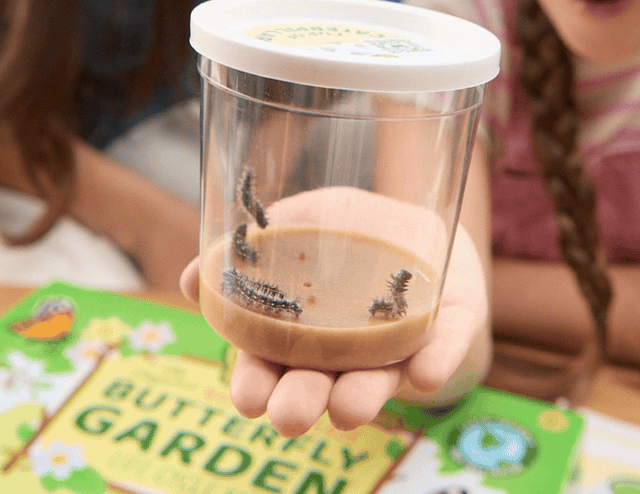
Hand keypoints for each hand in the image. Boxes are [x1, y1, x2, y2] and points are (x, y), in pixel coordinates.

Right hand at [179, 221, 488, 438]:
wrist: (425, 224)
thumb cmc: (351, 230)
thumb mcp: (303, 221)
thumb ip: (255, 245)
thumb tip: (192, 279)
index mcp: (300, 334)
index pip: (271, 366)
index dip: (257, 383)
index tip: (247, 399)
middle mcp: (346, 353)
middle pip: (319, 386)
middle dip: (302, 402)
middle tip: (289, 416)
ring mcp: (398, 346)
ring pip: (376, 379)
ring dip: (361, 396)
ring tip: (348, 408)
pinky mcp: (447, 331)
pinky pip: (444, 349)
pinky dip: (434, 363)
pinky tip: (424, 375)